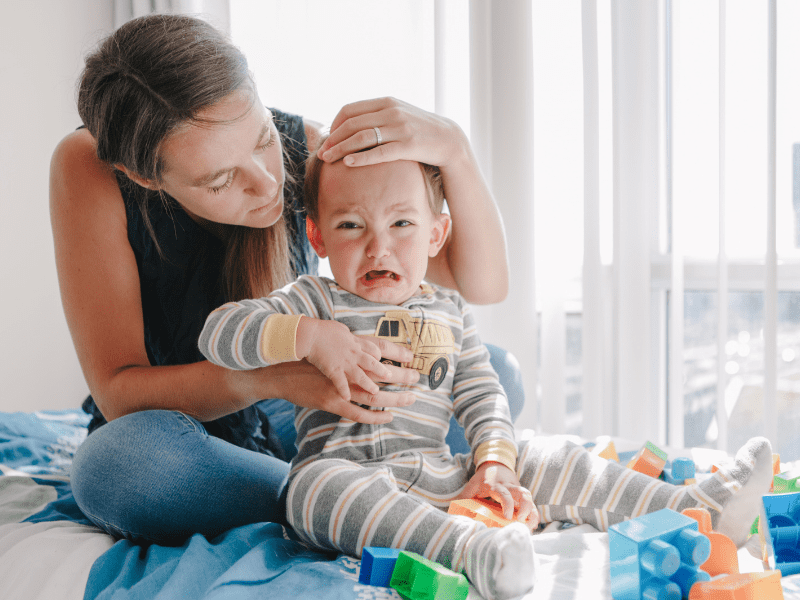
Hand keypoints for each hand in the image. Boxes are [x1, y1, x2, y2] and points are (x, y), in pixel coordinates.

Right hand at [240, 359, 417, 424]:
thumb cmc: (300, 357)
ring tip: (410, 398)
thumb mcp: (324, 348)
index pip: (376, 348)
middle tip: (418, 378)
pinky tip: (387, 417)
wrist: (278, 369)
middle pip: (381, 371)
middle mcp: (346, 367)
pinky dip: (374, 415)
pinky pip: (357, 411)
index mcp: (345, 351)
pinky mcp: (332, 400)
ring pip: (374, 393)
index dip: (395, 352)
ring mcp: (340, 385)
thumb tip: (357, 349)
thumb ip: (343, 349)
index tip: (412, 356)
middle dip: (402, 374)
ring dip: (394, 396)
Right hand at [298, 319, 392, 400]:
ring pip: (361, 376)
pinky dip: (345, 391)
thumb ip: (348, 338)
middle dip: (386, 371)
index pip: (375, 348)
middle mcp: (353, 353)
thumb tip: (351, 337)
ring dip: (369, 384)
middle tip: (396, 377)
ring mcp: (343, 363)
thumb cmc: (322, 330)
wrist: (308, 333)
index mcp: (355, 342)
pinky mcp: (332, 371)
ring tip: (376, 391)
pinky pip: (340, 384)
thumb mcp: (340, 330)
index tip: (392, 359)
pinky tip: (348, 398)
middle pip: (374, 363)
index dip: (385, 354)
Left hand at [317, 97, 468, 168]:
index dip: (334, 124)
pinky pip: (379, 152)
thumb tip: (351, 125)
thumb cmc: (420, 129)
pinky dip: (361, 158)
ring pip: (361, 138)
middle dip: (332, 139)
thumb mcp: (399, 115)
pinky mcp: (408, 145)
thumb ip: (378, 116)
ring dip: (340, 149)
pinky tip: (348, 163)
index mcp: (386, 102)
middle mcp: (391, 112)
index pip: (350, 110)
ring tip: (328, 159)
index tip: (327, 138)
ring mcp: (400, 128)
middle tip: (322, 153)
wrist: (449, 139)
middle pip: (351, 124)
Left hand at [458, 462, 538, 530]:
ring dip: (532, 512)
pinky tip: (532, 525)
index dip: (508, 505)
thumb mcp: (472, 485)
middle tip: (521, 522)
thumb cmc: (483, 478)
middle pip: (523, 494)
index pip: (504, 494)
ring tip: (530, 526)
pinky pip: (531, 503)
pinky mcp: (522, 494)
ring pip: (529, 497)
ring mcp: (517, 490)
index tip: (508, 517)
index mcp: (496, 485)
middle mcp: (509, 487)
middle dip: (526, 508)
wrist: (496, 463)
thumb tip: (452, 512)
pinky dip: (534, 514)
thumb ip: (463, 497)